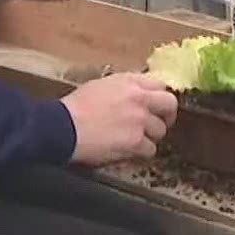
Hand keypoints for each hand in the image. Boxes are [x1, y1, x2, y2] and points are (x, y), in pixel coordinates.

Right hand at [61, 74, 178, 165]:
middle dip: (167, 115)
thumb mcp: (101, 86)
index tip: (156, 105)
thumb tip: (135, 94)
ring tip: (133, 140)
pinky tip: (127, 151)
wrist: (64, 126)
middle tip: (159, 123)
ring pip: (160, 131)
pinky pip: (150, 150)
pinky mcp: (136, 142)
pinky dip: (140, 152)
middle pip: (169, 105)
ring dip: (149, 137)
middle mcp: (139, 99)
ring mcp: (140, 121)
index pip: (160, 84)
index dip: (158, 97)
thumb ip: (123, 88)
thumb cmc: (75, 107)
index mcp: (130, 82)